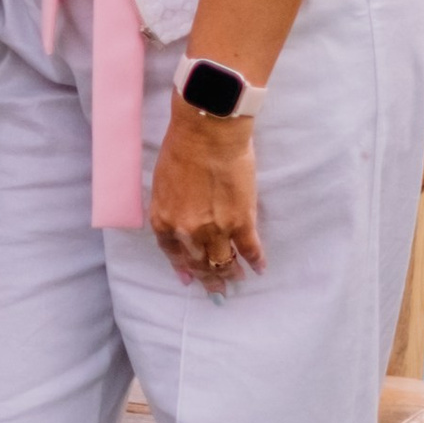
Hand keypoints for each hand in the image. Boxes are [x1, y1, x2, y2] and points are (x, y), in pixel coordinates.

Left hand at [151, 98, 264, 291]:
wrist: (207, 133)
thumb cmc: (182, 147)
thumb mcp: (163, 183)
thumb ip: (171, 206)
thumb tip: (180, 219)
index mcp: (164, 220)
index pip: (172, 253)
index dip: (182, 267)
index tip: (188, 278)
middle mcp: (187, 232)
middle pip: (198, 262)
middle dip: (207, 278)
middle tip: (215, 289)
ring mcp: (215, 230)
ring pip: (223, 261)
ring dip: (230, 274)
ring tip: (236, 280)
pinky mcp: (242, 221)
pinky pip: (250, 249)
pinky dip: (256, 261)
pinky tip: (260, 269)